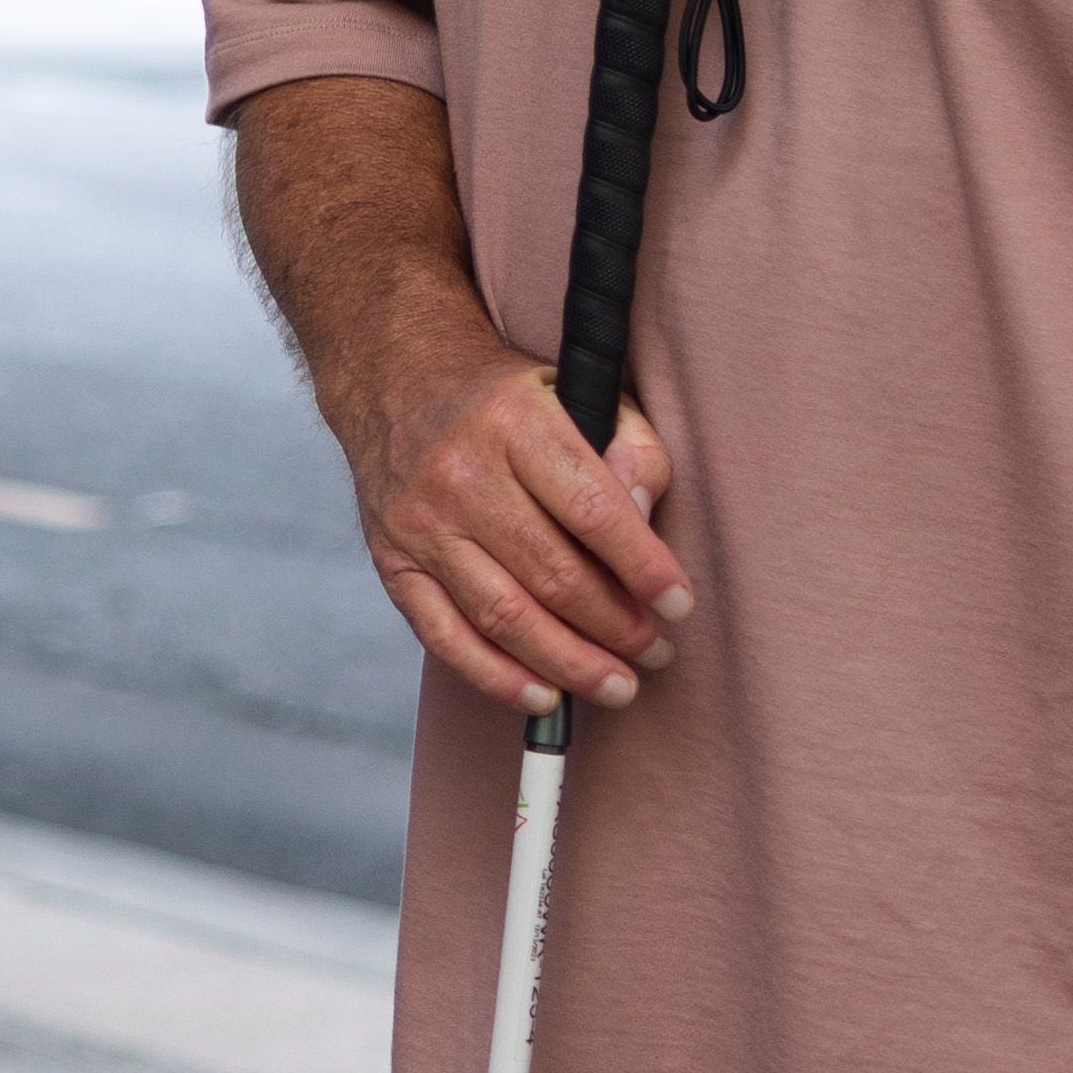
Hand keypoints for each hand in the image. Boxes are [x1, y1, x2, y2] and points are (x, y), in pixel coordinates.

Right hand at [329, 273, 687, 715]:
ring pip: (503, 614)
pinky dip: (496, 677)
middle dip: (617, 627)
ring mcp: (421, 523)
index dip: (643, 567)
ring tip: (618, 686)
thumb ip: (630, 449)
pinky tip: (543, 696)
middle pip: (552, 574)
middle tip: (657, 653)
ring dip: (570, 664)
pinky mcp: (392, 561)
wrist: (393, 376)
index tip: (680, 605)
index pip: (592, 510)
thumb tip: (645, 523)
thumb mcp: (579, 390)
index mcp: (515, 422)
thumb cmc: (505, 395)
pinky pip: (445, 636)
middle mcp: (461, 473)